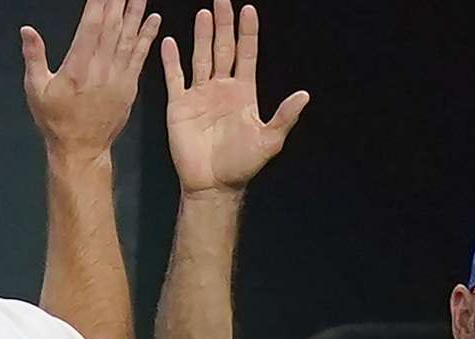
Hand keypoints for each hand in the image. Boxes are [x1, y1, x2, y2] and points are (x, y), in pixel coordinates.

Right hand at [22, 0, 160, 158]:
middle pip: (113, 25)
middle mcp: (101, 69)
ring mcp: (118, 77)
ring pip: (130, 37)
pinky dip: (148, 37)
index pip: (91, 25)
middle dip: (119, 1)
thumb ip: (34, 58)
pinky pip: (140, 57)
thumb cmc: (56, 121)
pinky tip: (154, 19)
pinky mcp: (130, 86)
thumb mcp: (36, 90)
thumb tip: (27, 31)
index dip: (99, 2)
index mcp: (78, 67)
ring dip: (137, 12)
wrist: (82, 150)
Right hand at [160, 0, 309, 194]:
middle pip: (223, 48)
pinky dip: (171, 60)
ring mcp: (199, 94)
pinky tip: (170, 41)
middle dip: (223, 24)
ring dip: (201, 35)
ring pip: (201, 57)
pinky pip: (175, 77)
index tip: (248, 10)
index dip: (248, 33)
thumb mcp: (269, 141)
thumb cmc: (241, 164)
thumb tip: (304, 95)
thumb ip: (283, 116)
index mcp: (243, 93)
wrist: (212, 184)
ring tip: (203, 13)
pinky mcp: (179, 105)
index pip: (246, 55)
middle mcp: (221, 88)